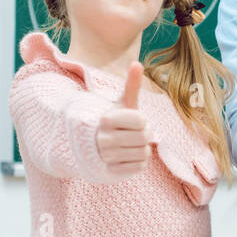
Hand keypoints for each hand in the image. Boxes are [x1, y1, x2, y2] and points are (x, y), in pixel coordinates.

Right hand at [95, 61, 150, 176]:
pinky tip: (128, 156)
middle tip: (134, 134)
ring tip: (130, 144)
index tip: (132, 120)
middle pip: (144, 138)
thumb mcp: (121, 103)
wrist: (91, 144)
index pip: (141, 121)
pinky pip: (139, 167)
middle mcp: (102, 138)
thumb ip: (131, 85)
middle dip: (144, 135)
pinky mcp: (110, 172)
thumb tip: (137, 63)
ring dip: (143, 149)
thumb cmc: (113, 121)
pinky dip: (139, 162)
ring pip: (143, 153)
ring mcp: (105, 157)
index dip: (142, 120)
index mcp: (105, 119)